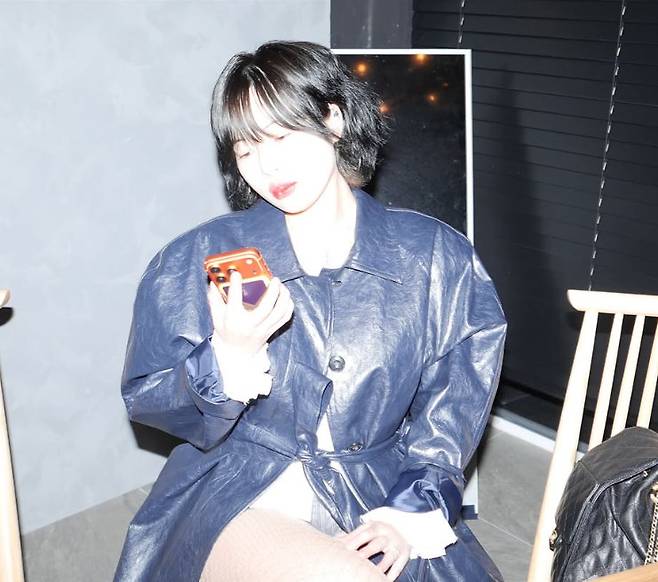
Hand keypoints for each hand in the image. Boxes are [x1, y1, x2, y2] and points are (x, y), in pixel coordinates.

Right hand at [207, 272, 293, 402]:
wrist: (236, 354)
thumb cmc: (226, 333)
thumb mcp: (216, 317)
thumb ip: (215, 299)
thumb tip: (213, 282)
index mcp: (234, 319)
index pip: (234, 300)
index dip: (235, 285)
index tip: (236, 273)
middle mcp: (250, 325)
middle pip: (265, 307)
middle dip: (272, 291)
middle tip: (274, 279)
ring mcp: (263, 329)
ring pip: (279, 312)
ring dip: (283, 297)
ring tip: (281, 286)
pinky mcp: (272, 330)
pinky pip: (285, 318)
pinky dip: (288, 306)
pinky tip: (286, 297)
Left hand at [334, 521, 410, 579]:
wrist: (405, 526)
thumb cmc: (380, 531)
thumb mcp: (369, 528)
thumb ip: (354, 535)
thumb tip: (335, 541)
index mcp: (376, 526)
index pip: (364, 534)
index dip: (353, 542)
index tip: (343, 550)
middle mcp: (387, 534)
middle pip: (376, 543)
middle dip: (366, 551)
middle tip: (356, 559)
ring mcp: (396, 544)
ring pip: (389, 556)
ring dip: (381, 565)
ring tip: (372, 574)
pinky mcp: (404, 554)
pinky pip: (398, 566)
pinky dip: (393, 574)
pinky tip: (385, 581)